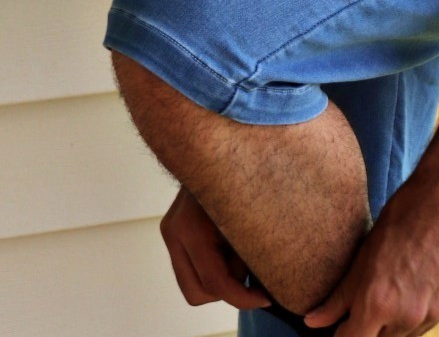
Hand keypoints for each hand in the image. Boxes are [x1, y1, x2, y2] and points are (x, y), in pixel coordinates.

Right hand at [160, 183, 273, 312]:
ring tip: (238, 251)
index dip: (243, 297)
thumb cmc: (242, 172)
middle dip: (228, 290)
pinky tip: (228, 247)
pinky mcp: (171, 231)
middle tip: (252, 273)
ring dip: (219, 280)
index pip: (215, 281)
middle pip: (199, 292)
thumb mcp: (251, 211)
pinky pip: (190, 269)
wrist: (212, 140)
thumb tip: (268, 282)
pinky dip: (211, 268)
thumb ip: (254, 246)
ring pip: (193, 286)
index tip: (265, 297)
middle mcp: (174, 230)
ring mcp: (170, 231)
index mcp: (192, 226)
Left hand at [304, 169, 438, 336]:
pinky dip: (409, 317)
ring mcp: (428, 314)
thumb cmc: (404, 216)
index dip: (341, 335)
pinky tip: (407, 288)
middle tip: (361, 305)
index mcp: (378, 302)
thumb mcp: (365, 252)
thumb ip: (340, 295)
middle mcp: (404, 316)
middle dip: (365, 329)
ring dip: (388, 325)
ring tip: (387, 290)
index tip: (339, 327)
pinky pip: (420, 326)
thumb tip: (312, 320)